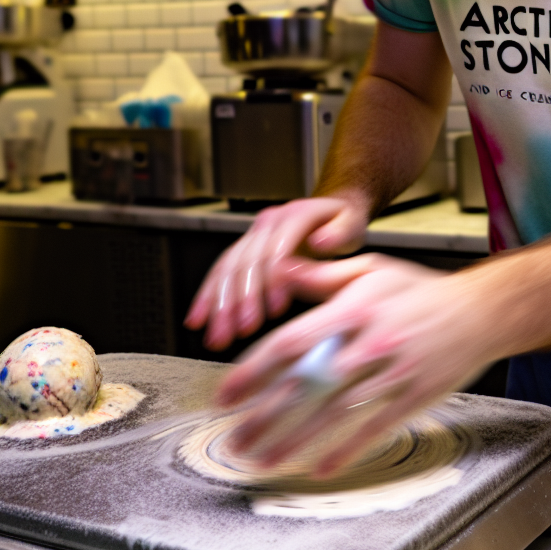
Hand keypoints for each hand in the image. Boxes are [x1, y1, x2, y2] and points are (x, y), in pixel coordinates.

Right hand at [184, 194, 370, 349]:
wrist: (329, 211)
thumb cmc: (343, 224)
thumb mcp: (352, 223)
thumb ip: (340, 233)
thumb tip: (321, 241)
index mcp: (295, 214)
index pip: (277, 247)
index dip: (273, 278)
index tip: (277, 309)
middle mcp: (267, 222)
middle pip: (246, 261)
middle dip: (241, 299)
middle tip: (242, 330)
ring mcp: (252, 236)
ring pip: (227, 269)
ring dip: (219, 305)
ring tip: (217, 337)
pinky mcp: (243, 251)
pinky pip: (220, 273)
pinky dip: (207, 298)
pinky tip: (198, 321)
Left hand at [216, 254, 515, 476]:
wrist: (482, 311)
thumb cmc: (421, 290)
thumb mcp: (371, 270)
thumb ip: (322, 276)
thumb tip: (279, 269)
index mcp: (353, 310)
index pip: (291, 343)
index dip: (254, 371)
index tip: (226, 395)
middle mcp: (369, 342)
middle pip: (306, 385)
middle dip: (265, 416)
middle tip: (233, 441)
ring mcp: (393, 372)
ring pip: (335, 412)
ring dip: (296, 439)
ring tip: (264, 459)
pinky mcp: (415, 396)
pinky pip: (375, 427)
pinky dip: (348, 449)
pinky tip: (321, 467)